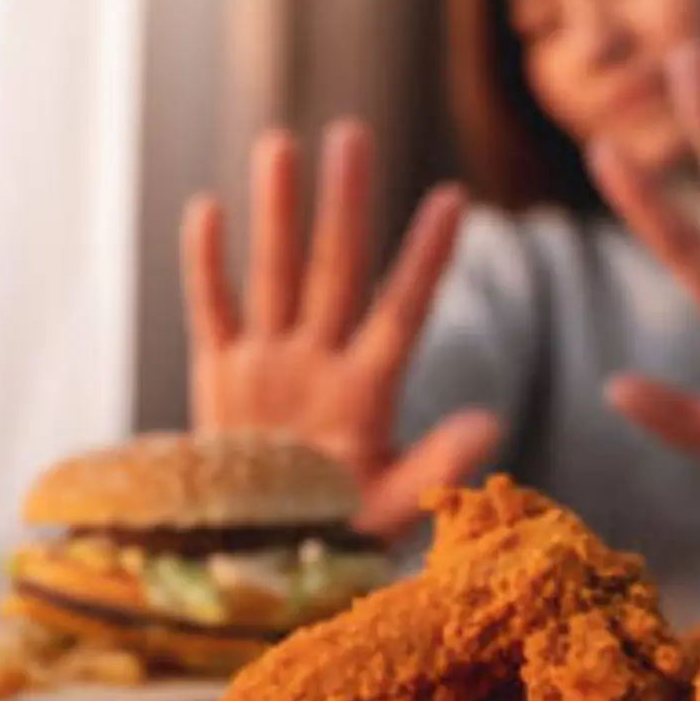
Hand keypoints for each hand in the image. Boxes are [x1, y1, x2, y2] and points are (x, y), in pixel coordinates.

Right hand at [183, 120, 500, 537]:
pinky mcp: (220, 379)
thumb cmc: (336, 545)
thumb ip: (437, 467)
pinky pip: (211, 311)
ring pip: (274, 273)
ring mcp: (268, 366)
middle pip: (335, 269)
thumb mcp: (393, 510)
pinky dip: (207, 265)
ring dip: (277, 212)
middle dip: (345, 204)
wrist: (259, 568)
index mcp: (368, 393)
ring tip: (281, 143)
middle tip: (353, 133)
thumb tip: (493, 422)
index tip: (454, 198)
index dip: (425, 257)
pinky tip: (209, 208)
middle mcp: (319, 363)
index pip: (402, 310)